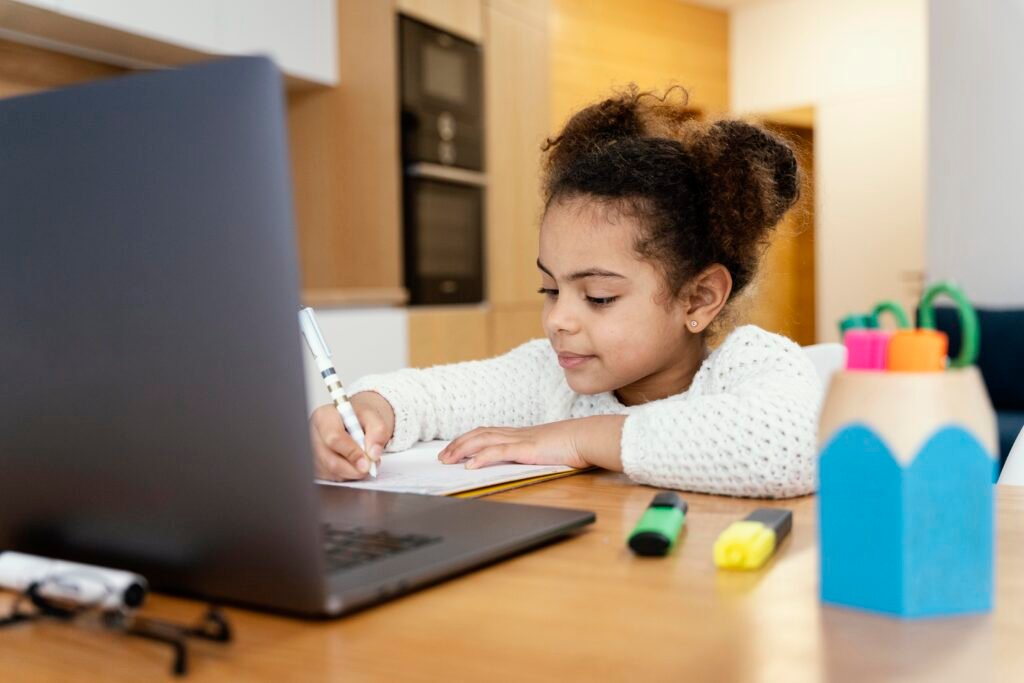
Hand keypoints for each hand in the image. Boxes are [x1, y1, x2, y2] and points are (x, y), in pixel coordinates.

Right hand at [309, 392, 395, 480]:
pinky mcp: (315, 467)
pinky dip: (347, 476)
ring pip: (332, 473)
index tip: (367, 461)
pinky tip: (353, 464)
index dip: (352, 452)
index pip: (334, 438)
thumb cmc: (360, 417)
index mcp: (325, 416)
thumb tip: (373, 454)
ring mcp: (311, 452)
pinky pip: (332, 479)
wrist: (355, 421)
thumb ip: (378, 432)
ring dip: (352, 472)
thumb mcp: (374, 416)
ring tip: (363, 460)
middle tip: (370, 466)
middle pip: (330, 460)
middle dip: (354, 468)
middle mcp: (313, 434)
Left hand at [437, 420, 593, 469]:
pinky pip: (499, 452)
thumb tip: (525, 463)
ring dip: (463, 449)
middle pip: (480, 434)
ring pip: (484, 440)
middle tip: (442, 456)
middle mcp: (517, 434)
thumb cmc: (574, 445)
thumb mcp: (548, 451)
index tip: (455, 448)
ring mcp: (521, 440)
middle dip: (458, 444)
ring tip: (448, 460)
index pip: (488, 433)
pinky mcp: (527, 449)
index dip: (469, 439)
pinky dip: (482, 458)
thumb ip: (534, 454)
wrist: (588, 437)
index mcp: (521, 434)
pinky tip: (470, 466)